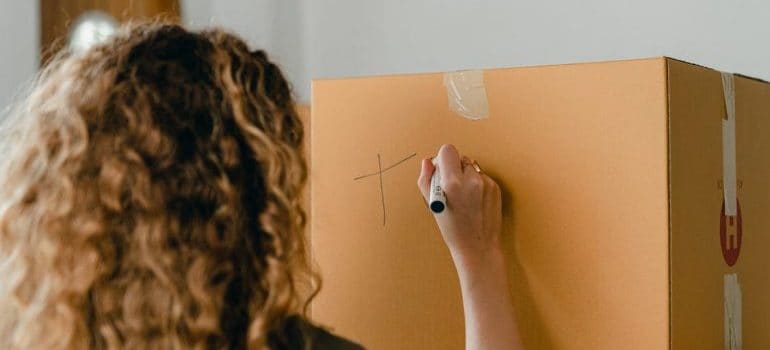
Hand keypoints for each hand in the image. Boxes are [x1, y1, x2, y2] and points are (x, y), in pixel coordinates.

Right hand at [417, 144, 502, 262]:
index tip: (442, 171)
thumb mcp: (432, 205)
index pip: (448, 150)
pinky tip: (474, 201)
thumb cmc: (452, 229)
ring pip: (472, 167)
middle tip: (452, 186)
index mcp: (452, 183)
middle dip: (455, 168)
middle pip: (460, 157)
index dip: (443, 159)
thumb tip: (428, 161)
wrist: (477, 246)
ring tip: (464, 196)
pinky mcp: (496, 188)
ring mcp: (486, 183)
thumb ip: (426, 179)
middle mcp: (471, 180)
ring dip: (466, 175)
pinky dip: (477, 185)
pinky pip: (482, 177)